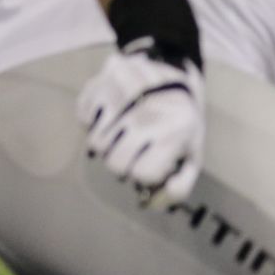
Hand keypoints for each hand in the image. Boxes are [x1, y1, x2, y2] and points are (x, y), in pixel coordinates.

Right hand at [76, 43, 204, 208]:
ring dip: (106, 145)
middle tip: (130, 152)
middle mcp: (151, 113)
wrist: (174, 72)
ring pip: (96, 143)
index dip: (142, 175)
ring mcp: (128, 97)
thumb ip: (179, 186)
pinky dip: (92, 121)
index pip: (143, 173)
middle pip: (115, 163)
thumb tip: (151, 202)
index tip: (149, 165)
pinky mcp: (105, 80)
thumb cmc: (180, 122)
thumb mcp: (191, 153)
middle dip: (121, 164)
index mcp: (177, 131)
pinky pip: (84, 118)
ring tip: (122, 134)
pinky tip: (109, 115)